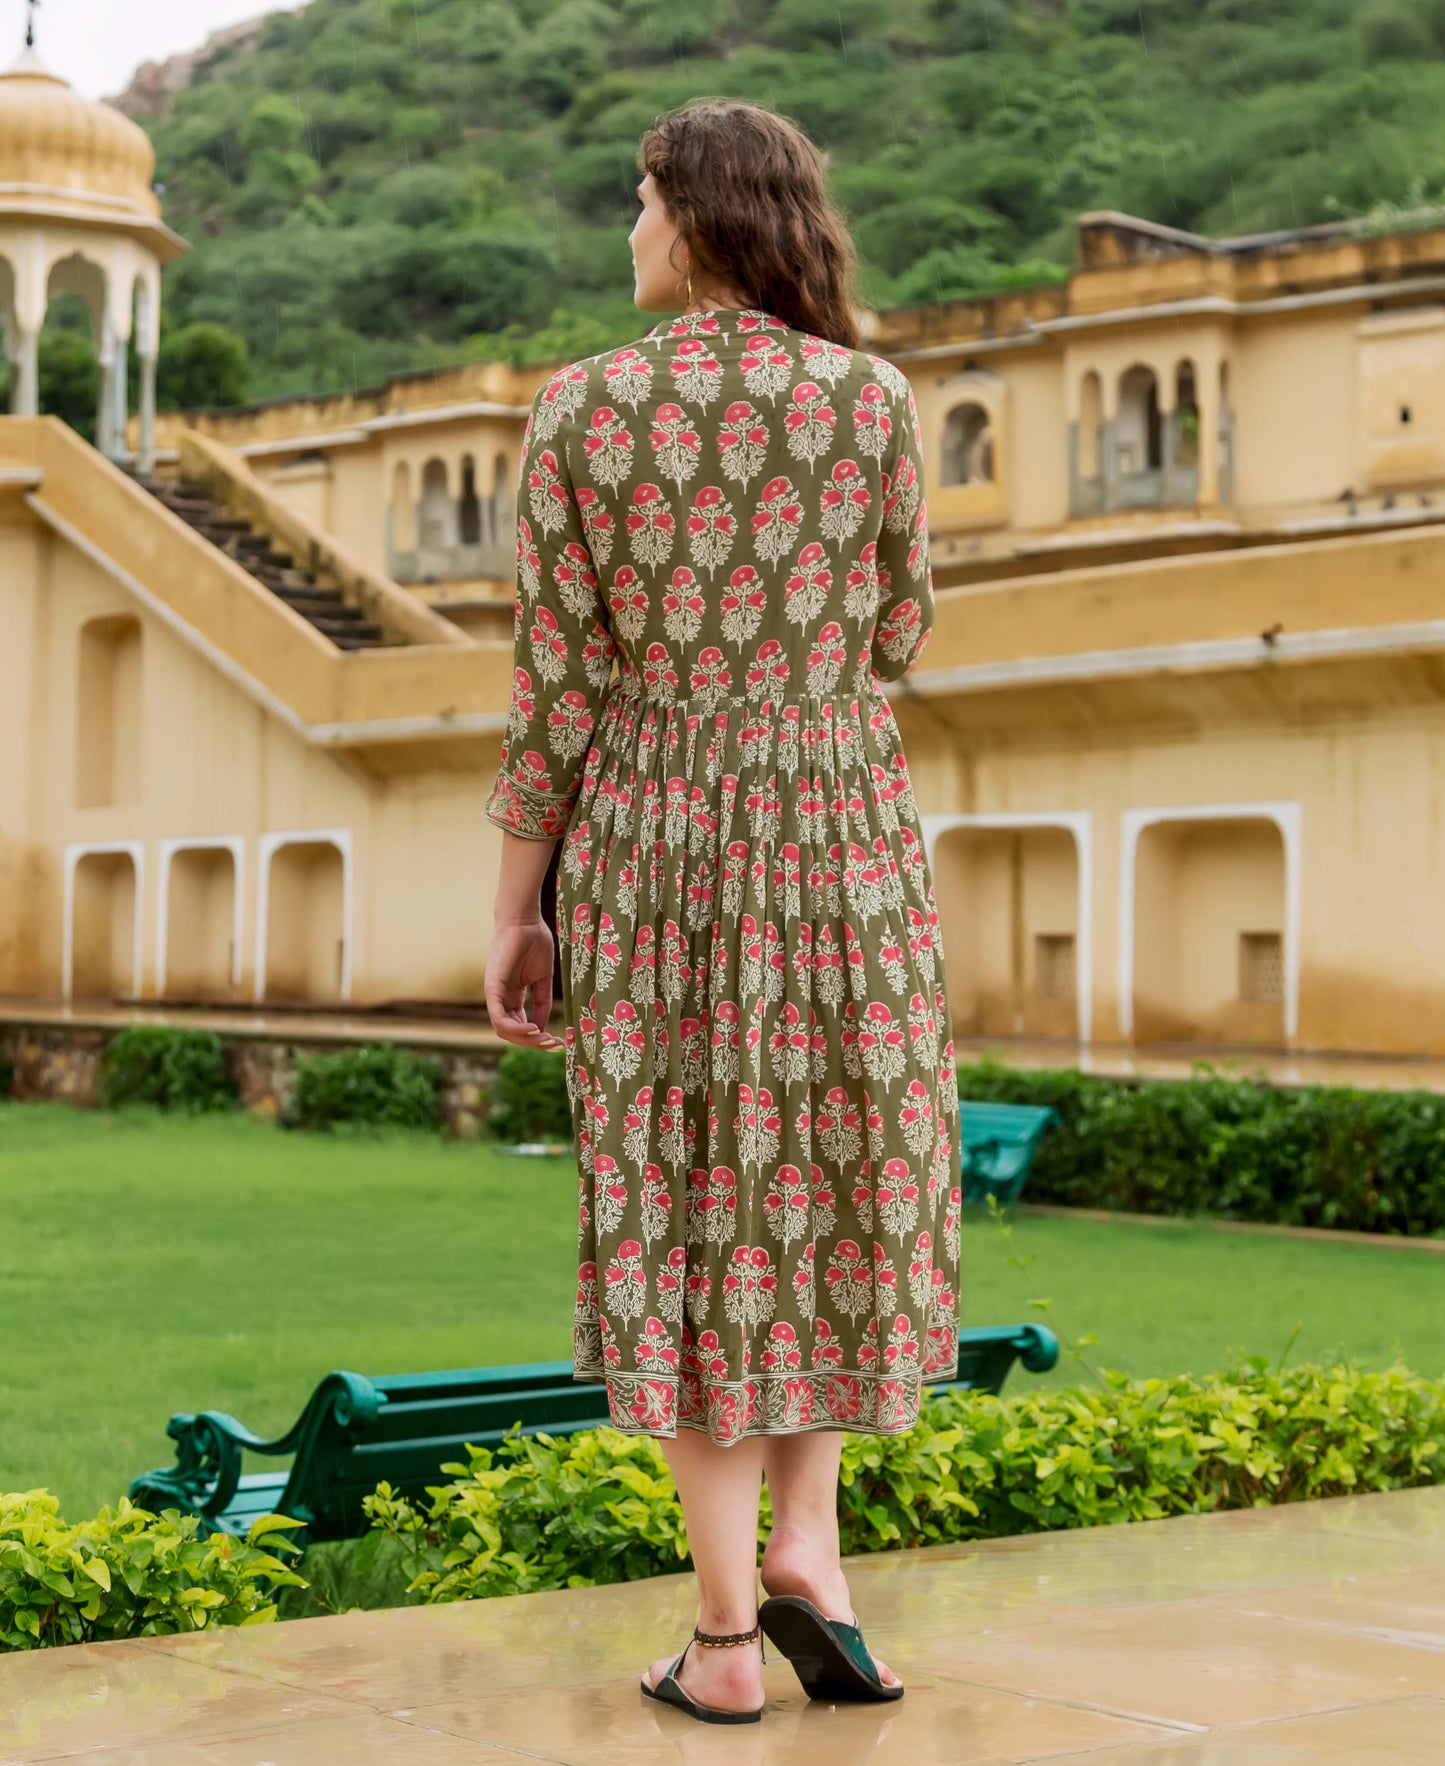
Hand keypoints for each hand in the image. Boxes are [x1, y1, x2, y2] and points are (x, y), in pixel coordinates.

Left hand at [486, 919, 565, 1048]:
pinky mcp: (492, 987)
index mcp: (512, 997)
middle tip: (553, 1045)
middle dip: (533, 1043)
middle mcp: (501, 999)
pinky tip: (533, 1029)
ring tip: (544, 1038)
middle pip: (512, 1032)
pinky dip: (514, 1027)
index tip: (558, 1043)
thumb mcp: (543, 978)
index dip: (538, 1038)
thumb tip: (544, 1027)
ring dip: (525, 1039)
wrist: (526, 921)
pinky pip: (498, 1016)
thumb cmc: (535, 943)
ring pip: (503, 1029)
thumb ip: (542, 1002)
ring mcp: (495, 994)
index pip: (520, 1027)